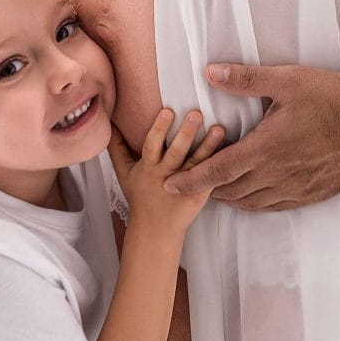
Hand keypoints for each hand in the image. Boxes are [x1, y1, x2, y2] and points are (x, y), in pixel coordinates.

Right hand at [107, 109, 224, 233]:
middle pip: (176, 153)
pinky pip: (210, 178)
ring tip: (220, 128)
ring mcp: (184, 185)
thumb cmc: (140, 196)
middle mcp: (166, 175)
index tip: (167, 111)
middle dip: (186, 134)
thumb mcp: (124, 173)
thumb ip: (117, 148)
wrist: (155, 229)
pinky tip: (230, 151)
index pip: (152, 145)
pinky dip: (219, 165)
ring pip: (197, 163)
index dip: (159, 129)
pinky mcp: (199, 194)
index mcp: (148, 168)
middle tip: (196, 114)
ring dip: (209, 146)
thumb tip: (109, 125)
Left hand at [164, 64, 339, 210]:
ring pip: (253, 203)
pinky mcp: (313, 194)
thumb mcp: (289, 81)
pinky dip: (258, 204)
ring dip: (231, 198)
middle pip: (231, 191)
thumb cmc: (335, 100)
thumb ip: (247, 79)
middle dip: (207, 190)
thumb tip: (210, 72)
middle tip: (190, 185)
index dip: (190, 180)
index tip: (169, 185)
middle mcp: (277, 175)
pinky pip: (277, 206)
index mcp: (266, 149)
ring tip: (217, 191)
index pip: (217, 171)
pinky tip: (255, 197)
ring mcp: (296, 188)